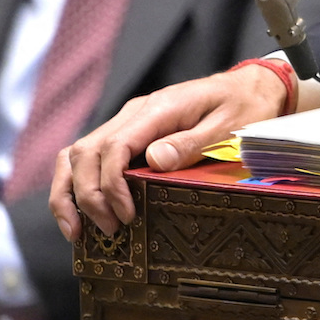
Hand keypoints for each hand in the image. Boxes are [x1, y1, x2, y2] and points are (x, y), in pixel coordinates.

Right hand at [52, 65, 300, 239]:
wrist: (249, 87)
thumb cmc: (242, 108)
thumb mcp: (228, 126)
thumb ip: (190, 142)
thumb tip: (154, 160)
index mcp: (157, 109)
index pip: (114, 146)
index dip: (110, 184)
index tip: (125, 216)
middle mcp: (134, 113)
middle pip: (86, 151)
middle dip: (88, 196)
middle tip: (109, 231)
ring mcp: (127, 122)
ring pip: (77, 153)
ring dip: (70, 192)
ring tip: (77, 232)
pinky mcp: (127, 134)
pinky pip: (88, 157)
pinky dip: (76, 184)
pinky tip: (80, 213)